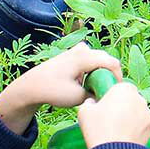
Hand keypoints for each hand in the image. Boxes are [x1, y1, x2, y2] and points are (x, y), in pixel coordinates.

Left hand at [0, 44, 122, 131]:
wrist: (31, 86)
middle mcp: (81, 50)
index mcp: (84, 58)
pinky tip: (84, 79)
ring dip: (100, 70)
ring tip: (94, 85)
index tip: (115, 90)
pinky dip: (91, 67)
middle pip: (106, 58)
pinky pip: (89, 58)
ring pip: (97, 57)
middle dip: (109, 73)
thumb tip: (106, 94)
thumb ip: (95, 95)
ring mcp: (75, 51)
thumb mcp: (77, 98)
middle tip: (106, 89)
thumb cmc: (52, 90)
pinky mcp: (71, 55)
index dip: (118, 76)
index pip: (112, 62)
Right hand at [77, 80, 149, 148]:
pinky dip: (135, 128)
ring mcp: (147, 113)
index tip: (104, 105)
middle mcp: (139, 98)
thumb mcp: (84, 111)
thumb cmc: (98, 129)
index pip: (119, 87)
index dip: (111, 96)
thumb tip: (92, 102)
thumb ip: (89, 101)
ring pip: (137, 112)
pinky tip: (124, 136)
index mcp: (124, 89)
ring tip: (117, 130)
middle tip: (109, 118)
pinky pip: (141, 124)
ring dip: (130, 117)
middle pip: (129, 99)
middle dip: (122, 106)